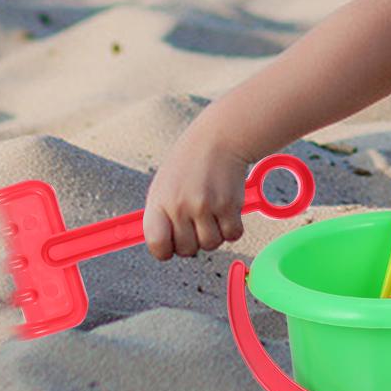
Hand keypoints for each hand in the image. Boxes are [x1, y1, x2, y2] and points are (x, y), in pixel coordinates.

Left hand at [142, 129, 252, 259]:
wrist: (218, 139)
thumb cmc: (188, 163)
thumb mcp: (163, 186)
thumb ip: (160, 217)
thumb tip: (161, 247)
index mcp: (159, 202)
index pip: (157, 244)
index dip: (165, 250)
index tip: (171, 245)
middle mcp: (180, 206)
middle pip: (187, 250)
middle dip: (193, 241)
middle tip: (196, 222)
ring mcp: (205, 206)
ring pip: (211, 244)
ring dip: (214, 234)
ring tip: (211, 212)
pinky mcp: (229, 205)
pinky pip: (232, 235)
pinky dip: (232, 227)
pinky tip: (225, 209)